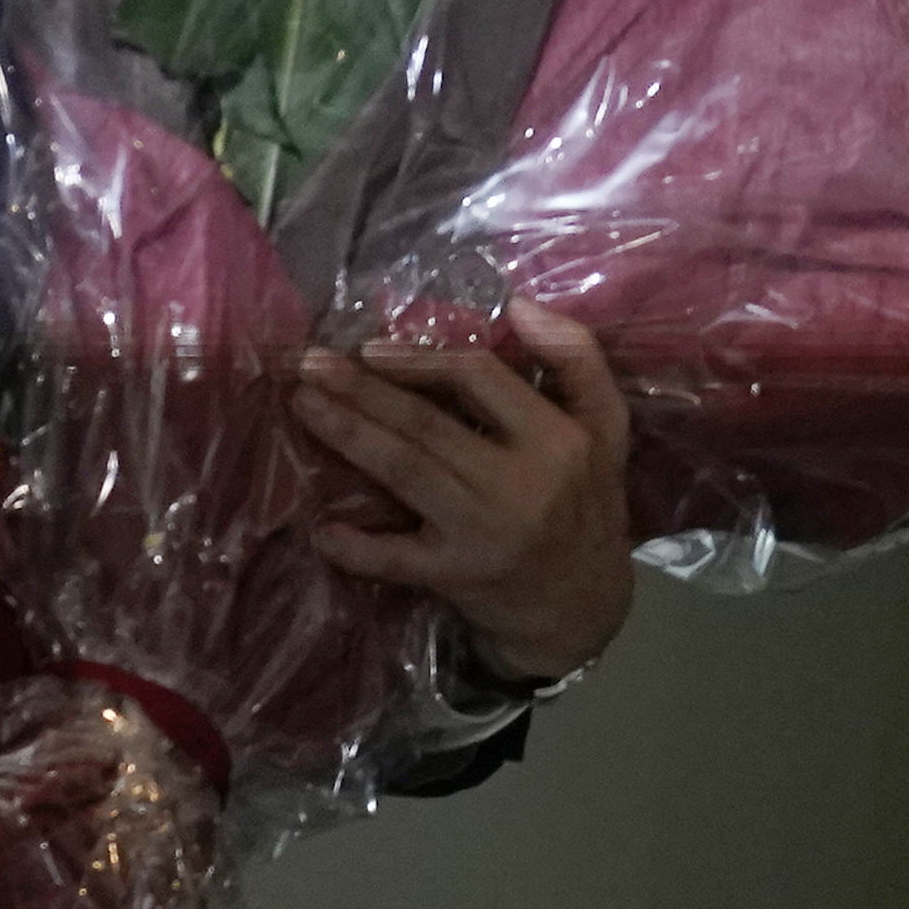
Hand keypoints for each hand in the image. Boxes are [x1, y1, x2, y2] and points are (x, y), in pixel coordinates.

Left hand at [293, 305, 638, 680]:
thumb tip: (519, 303)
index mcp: (557, 438)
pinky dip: (359, 548)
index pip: (479, 378)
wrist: (583, 605)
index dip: (420, 358)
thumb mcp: (605, 427)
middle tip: (310, 364)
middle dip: (362, 390)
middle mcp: (520, 482)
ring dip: (348, 437)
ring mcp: (484, 531)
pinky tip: (322, 530)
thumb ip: (575, 358)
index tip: (371, 347)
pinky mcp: (458, 575)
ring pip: (405, 473)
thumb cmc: (586, 502)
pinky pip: (398, 559)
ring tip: (303, 405)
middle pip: (427, 423)